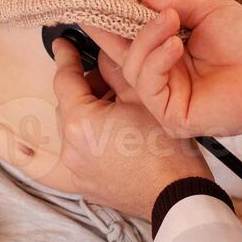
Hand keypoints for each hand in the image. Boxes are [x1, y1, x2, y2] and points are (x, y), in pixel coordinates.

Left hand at [50, 38, 211, 220]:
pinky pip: (73, 155)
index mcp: (81, 122)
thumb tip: (105, 52)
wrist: (178, 197)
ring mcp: (75, 170)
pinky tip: (93, 135)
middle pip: (68, 105)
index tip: (64, 44)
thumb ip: (118, 70)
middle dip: (85, 87)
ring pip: (72, 128)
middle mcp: (70, 148)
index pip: (65, 79)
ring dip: (86, 113)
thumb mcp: (144, 98)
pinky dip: (81, 140)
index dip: (66, 57)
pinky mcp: (83, 185)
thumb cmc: (167, 150)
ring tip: (116, 106)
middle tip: (111, 78)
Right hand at [82, 0, 241, 143]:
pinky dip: (157, 61)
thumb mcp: (207, 12)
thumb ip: (171, 2)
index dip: (112, 18)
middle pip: (121, 53)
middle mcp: (163, 76)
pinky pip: (148, 86)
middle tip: (116, 2)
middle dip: (115, 26)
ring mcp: (166, 98)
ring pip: (132, 67)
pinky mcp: (171, 115)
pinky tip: (176, 45)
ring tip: (170, 20)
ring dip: (147, 38)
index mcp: (168, 54)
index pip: (130, 37)